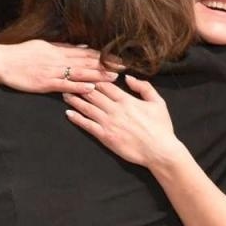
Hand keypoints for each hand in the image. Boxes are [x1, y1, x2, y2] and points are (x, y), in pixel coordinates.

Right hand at [0, 40, 118, 94]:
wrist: (2, 62)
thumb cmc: (21, 54)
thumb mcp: (44, 45)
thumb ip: (64, 47)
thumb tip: (83, 47)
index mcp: (60, 50)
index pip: (87, 53)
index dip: (104, 55)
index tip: (119, 58)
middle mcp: (59, 59)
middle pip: (87, 62)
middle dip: (107, 65)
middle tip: (124, 68)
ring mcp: (53, 71)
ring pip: (80, 73)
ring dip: (97, 75)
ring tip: (113, 78)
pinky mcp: (45, 83)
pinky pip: (65, 84)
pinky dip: (78, 86)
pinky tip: (91, 87)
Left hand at [63, 78, 183, 168]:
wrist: (160, 151)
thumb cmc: (161, 127)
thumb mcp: (158, 103)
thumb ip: (144, 87)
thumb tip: (128, 77)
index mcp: (127, 100)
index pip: (105, 85)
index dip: (93, 78)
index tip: (84, 74)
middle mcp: (115, 109)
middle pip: (93, 94)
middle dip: (80, 86)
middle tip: (68, 80)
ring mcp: (108, 123)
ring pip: (87, 108)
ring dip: (75, 100)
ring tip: (65, 94)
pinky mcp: (105, 136)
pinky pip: (87, 125)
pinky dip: (77, 118)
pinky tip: (68, 114)